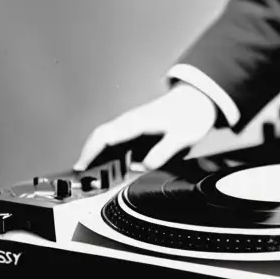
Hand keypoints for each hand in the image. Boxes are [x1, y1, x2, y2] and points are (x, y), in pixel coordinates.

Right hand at [73, 82, 218, 171]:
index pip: (105, 136)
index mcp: (137, 122)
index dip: (90, 153)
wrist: (198, 99)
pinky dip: (112, 155)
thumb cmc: (190, 115)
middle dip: (89, 157)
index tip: (81, 169)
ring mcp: (132, 123)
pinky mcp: (137, 127)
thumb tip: (144, 166)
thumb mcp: (182, 136)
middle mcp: (130, 121)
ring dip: (100, 157)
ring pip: (108, 139)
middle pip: (100, 137)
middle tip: (84, 179)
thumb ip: (163, 152)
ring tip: (99, 180)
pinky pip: (118, 141)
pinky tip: (116, 169)